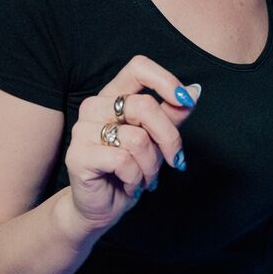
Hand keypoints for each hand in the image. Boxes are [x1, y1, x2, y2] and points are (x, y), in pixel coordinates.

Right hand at [63, 55, 199, 232]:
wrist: (103, 206)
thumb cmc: (129, 169)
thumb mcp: (157, 139)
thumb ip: (172, 114)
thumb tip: (194, 91)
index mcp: (113, 95)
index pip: (138, 67)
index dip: (165, 81)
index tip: (185, 101)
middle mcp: (94, 106)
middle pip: (145, 106)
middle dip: (169, 138)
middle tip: (173, 160)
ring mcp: (82, 129)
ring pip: (138, 138)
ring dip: (151, 165)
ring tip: (144, 176)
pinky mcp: (78, 155)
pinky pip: (123, 161)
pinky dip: (136, 178)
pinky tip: (130, 184)